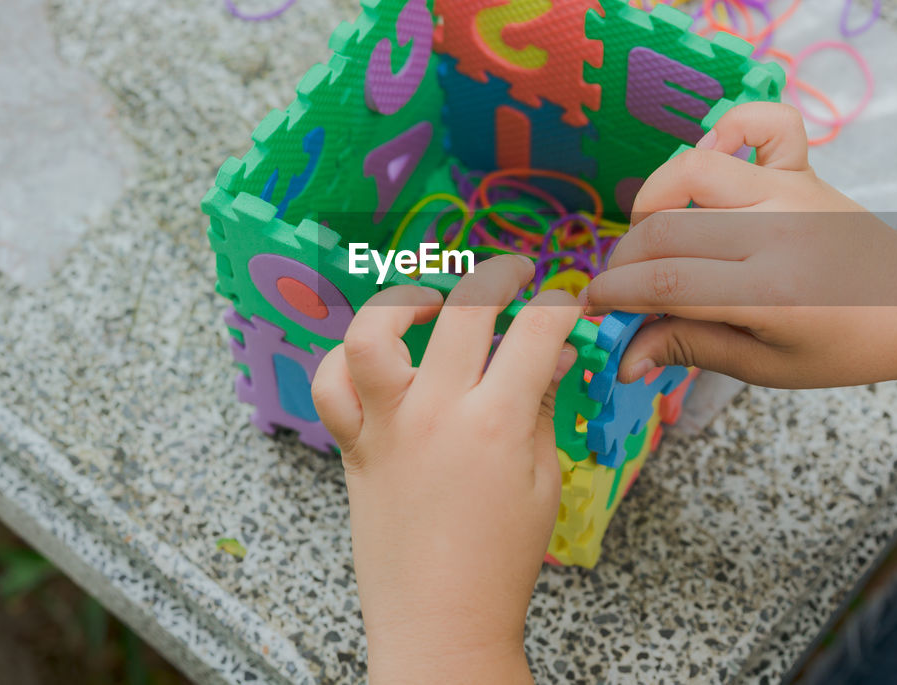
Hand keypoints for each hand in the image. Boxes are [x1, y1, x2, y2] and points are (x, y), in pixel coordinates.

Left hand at [312, 255, 579, 683]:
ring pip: (372, 332)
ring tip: (430, 301)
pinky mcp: (354, 447)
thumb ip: (541, 407)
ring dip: (404, 300)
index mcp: (496, 424)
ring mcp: (386, 427)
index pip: (536, 331)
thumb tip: (552, 353)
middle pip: (465, 309)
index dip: (560, 304)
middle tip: (516, 275)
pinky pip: (330, 385)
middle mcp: (435, 413)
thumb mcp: (542, 481)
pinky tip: (379, 359)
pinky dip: (345, 361)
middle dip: (500, 275)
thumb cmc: (500, 561)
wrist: (440, 621)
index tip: (567, 301)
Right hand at [584, 102, 896, 388]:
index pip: (667, 283)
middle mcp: (777, 231)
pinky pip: (763, 122)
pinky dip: (729, 127)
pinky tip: (712, 162)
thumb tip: (623, 357)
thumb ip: (689, 348)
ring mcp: (790, 191)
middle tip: (623, 286)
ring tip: (655, 232)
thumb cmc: (844, 344)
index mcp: (771, 293)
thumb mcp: (765, 367)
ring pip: (695, 167)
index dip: (616, 293)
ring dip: (655, 198)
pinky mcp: (802, 168)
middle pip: (668, 228)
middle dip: (627, 259)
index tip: (594, 305)